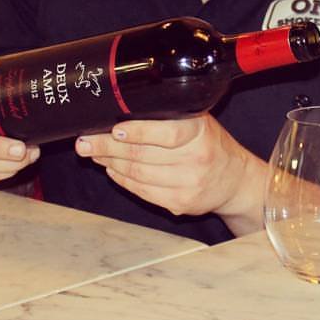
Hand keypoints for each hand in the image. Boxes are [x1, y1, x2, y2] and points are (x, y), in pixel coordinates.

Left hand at [75, 114, 266, 235]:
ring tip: (94, 154)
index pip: (165, 132)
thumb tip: (119, 116)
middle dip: (107, 148)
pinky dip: (122, 180)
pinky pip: (142, 191)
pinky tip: (113, 170)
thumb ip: (166, 118)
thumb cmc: (208, 144)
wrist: (234, 179)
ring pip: (138, 174)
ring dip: (110, 164)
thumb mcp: (197, 122)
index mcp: (199, 131)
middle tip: (85, 142)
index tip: (113, 129)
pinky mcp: (180, 203)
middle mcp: (196, 158)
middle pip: (142, 154)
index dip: (136, 131)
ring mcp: (188, 183)